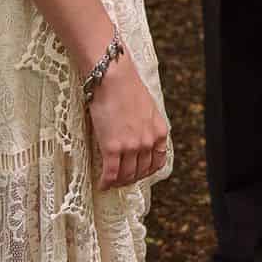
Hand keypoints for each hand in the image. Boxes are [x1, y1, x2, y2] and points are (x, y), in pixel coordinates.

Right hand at [85, 48, 169, 189]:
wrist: (113, 77)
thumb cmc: (126, 87)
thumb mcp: (147, 108)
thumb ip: (146, 126)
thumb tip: (137, 137)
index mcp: (159, 132)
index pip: (157, 162)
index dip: (146, 172)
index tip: (138, 173)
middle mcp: (148, 142)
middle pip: (141, 171)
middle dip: (130, 179)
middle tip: (120, 180)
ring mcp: (132, 146)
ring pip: (126, 175)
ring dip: (118, 182)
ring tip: (110, 182)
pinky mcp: (113, 147)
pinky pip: (111, 173)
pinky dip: (106, 182)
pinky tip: (101, 184)